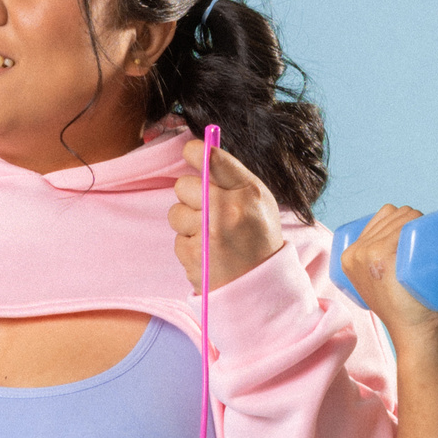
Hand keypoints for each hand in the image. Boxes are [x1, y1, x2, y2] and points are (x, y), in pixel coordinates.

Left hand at [169, 140, 281, 293]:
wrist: (261, 286)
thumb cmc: (258, 237)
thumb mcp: (260, 202)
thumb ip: (233, 177)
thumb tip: (202, 151)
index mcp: (248, 193)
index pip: (211, 159)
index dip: (195, 152)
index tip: (191, 153)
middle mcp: (227, 211)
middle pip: (183, 185)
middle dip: (190, 194)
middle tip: (207, 206)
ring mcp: (208, 236)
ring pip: (175, 212)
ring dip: (188, 221)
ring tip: (210, 234)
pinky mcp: (193, 257)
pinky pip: (177, 238)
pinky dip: (190, 244)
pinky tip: (209, 252)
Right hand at [340, 205, 437, 351]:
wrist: (415, 335)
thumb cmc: (407, 312)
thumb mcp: (384, 289)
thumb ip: (381, 273)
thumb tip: (398, 256)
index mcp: (349, 257)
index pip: (381, 217)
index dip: (404, 218)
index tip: (419, 236)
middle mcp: (354, 253)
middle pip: (393, 214)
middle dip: (415, 218)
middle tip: (430, 242)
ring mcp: (367, 254)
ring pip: (401, 216)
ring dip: (420, 219)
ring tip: (430, 240)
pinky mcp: (381, 258)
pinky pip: (401, 225)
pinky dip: (414, 222)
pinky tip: (422, 227)